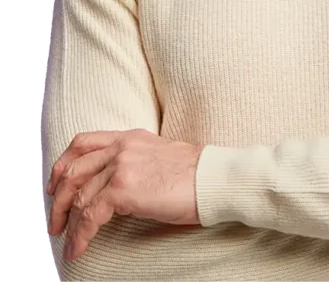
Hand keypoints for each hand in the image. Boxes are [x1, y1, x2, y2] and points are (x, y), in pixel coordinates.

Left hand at [46, 129, 203, 262]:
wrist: (215, 179)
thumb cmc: (197, 174)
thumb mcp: (160, 157)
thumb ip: (136, 162)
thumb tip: (116, 187)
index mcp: (131, 137)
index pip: (83, 142)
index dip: (62, 165)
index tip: (56, 185)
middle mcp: (122, 147)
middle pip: (73, 170)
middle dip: (59, 199)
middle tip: (57, 220)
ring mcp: (121, 167)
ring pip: (79, 196)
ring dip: (68, 222)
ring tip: (68, 240)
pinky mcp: (123, 189)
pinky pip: (89, 216)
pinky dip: (80, 236)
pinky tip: (79, 248)